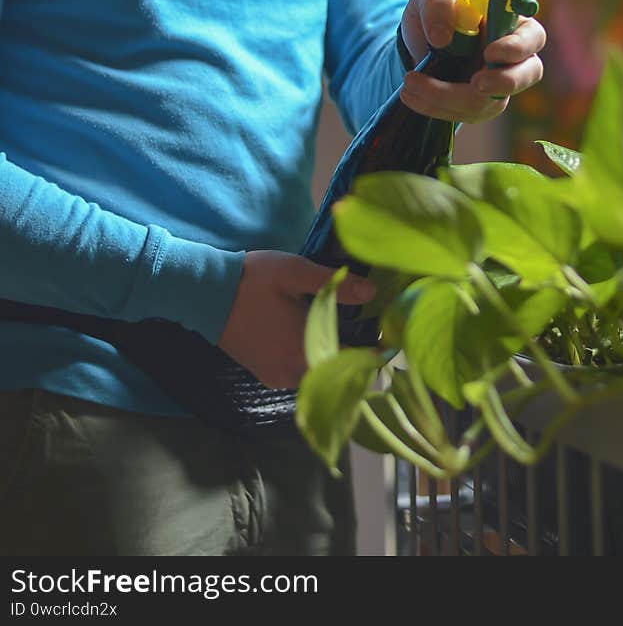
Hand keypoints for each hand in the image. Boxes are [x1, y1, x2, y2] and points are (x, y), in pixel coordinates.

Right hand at [218, 251, 375, 388]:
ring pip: (319, 376)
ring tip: (351, 337)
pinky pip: (301, 376)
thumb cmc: (254, 280)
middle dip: (357, 357)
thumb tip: (371, 292)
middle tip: (372, 335)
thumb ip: (336, 285)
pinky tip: (321, 342)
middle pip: (338, 374)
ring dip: (335, 360)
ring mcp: (278, 377)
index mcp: (305, 348)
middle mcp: (294, 371)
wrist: (205, 293)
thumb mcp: (296, 272)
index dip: (374, 353)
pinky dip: (315, 363)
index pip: (353, 362)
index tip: (390, 341)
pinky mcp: (266, 375)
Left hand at [399, 0, 545, 123]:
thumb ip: (434, 4)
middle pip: (528, 74)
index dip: (517, 47)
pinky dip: (436, 107)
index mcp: (510, 22)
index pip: (532, 36)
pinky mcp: (480, 104)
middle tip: (475, 83)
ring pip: (489, 101)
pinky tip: (411, 95)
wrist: (418, 44)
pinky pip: (466, 113)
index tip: (490, 53)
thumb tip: (442, 38)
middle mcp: (513, 56)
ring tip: (410, 85)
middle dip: (503, 82)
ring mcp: (499, 84)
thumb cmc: (434, 14)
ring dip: (449, 97)